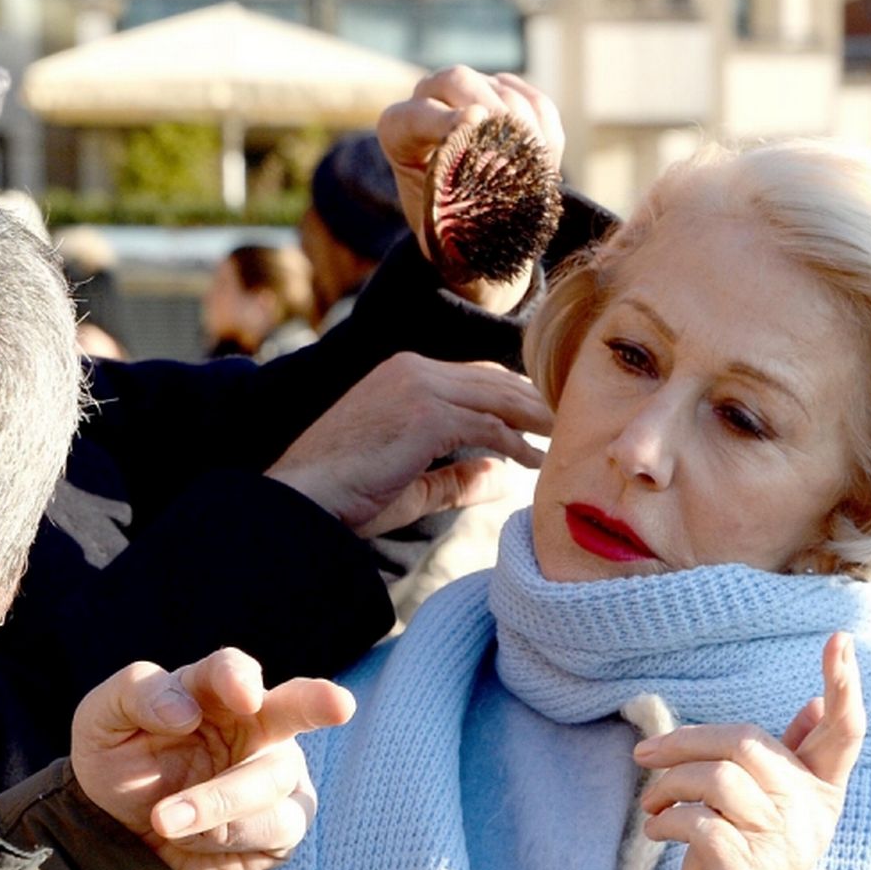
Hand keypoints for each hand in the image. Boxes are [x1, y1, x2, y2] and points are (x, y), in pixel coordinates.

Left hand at [70, 649, 354, 869]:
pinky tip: (191, 840)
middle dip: (320, 703)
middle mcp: (260, 726)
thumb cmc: (120, 762)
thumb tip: (185, 711)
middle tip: (340, 704)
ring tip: (165, 820)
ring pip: (273, 782)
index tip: (242, 695)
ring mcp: (278, 777)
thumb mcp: (102, 720)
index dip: (239, 678)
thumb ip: (137, 695)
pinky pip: (273, 830)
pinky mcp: (282, 829)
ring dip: (218, 804)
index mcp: (216, 691)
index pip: (233, 670)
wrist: (119, 835)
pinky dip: (224, 838)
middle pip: (299, 707)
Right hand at [268, 351, 552, 534]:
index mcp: (403, 374)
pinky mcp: (426, 414)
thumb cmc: (344, 497)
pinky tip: (534, 463)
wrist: (302, 499)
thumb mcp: (410, 483)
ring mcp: (419, 388)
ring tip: (564, 438)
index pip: (474, 378)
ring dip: (534, 419)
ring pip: (497, 398)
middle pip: (493, 381)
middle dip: (533, 403)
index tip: (541, 418)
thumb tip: (502, 476)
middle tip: (568, 424)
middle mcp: (413, 370)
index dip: (512, 397)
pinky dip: (515, 445)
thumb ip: (458, 477)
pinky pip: (487, 428)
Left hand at [378, 66, 564, 311]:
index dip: (442, 119)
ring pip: (501, 90)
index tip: (473, 126)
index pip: (415, 115)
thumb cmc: (451, 235)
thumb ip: (449, 223)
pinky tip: (546, 163)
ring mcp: (473, 94)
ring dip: (526, 129)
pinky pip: (536, 102)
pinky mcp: (511, 97)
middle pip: (457, 81)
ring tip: (537, 170)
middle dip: (490, 108)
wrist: (476, 228)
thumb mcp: (442, 237)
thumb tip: (471, 216)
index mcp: (399, 134)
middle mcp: (430, 101)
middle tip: (517, 143)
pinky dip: (547, 131)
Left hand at [633, 633, 865, 869]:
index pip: (844, 732)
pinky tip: (655, 831)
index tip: (838, 637)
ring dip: (668, 786)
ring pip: (718, 781)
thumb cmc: (742, 858)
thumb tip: (814, 705)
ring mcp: (783, 850)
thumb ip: (789, 758)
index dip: (844, 684)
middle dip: (686, 743)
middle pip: (747, 745)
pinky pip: (699, 826)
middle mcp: (810, 818)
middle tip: (645, 756)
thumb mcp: (768, 807)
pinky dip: (665, 822)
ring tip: (650, 805)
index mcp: (820, 791)